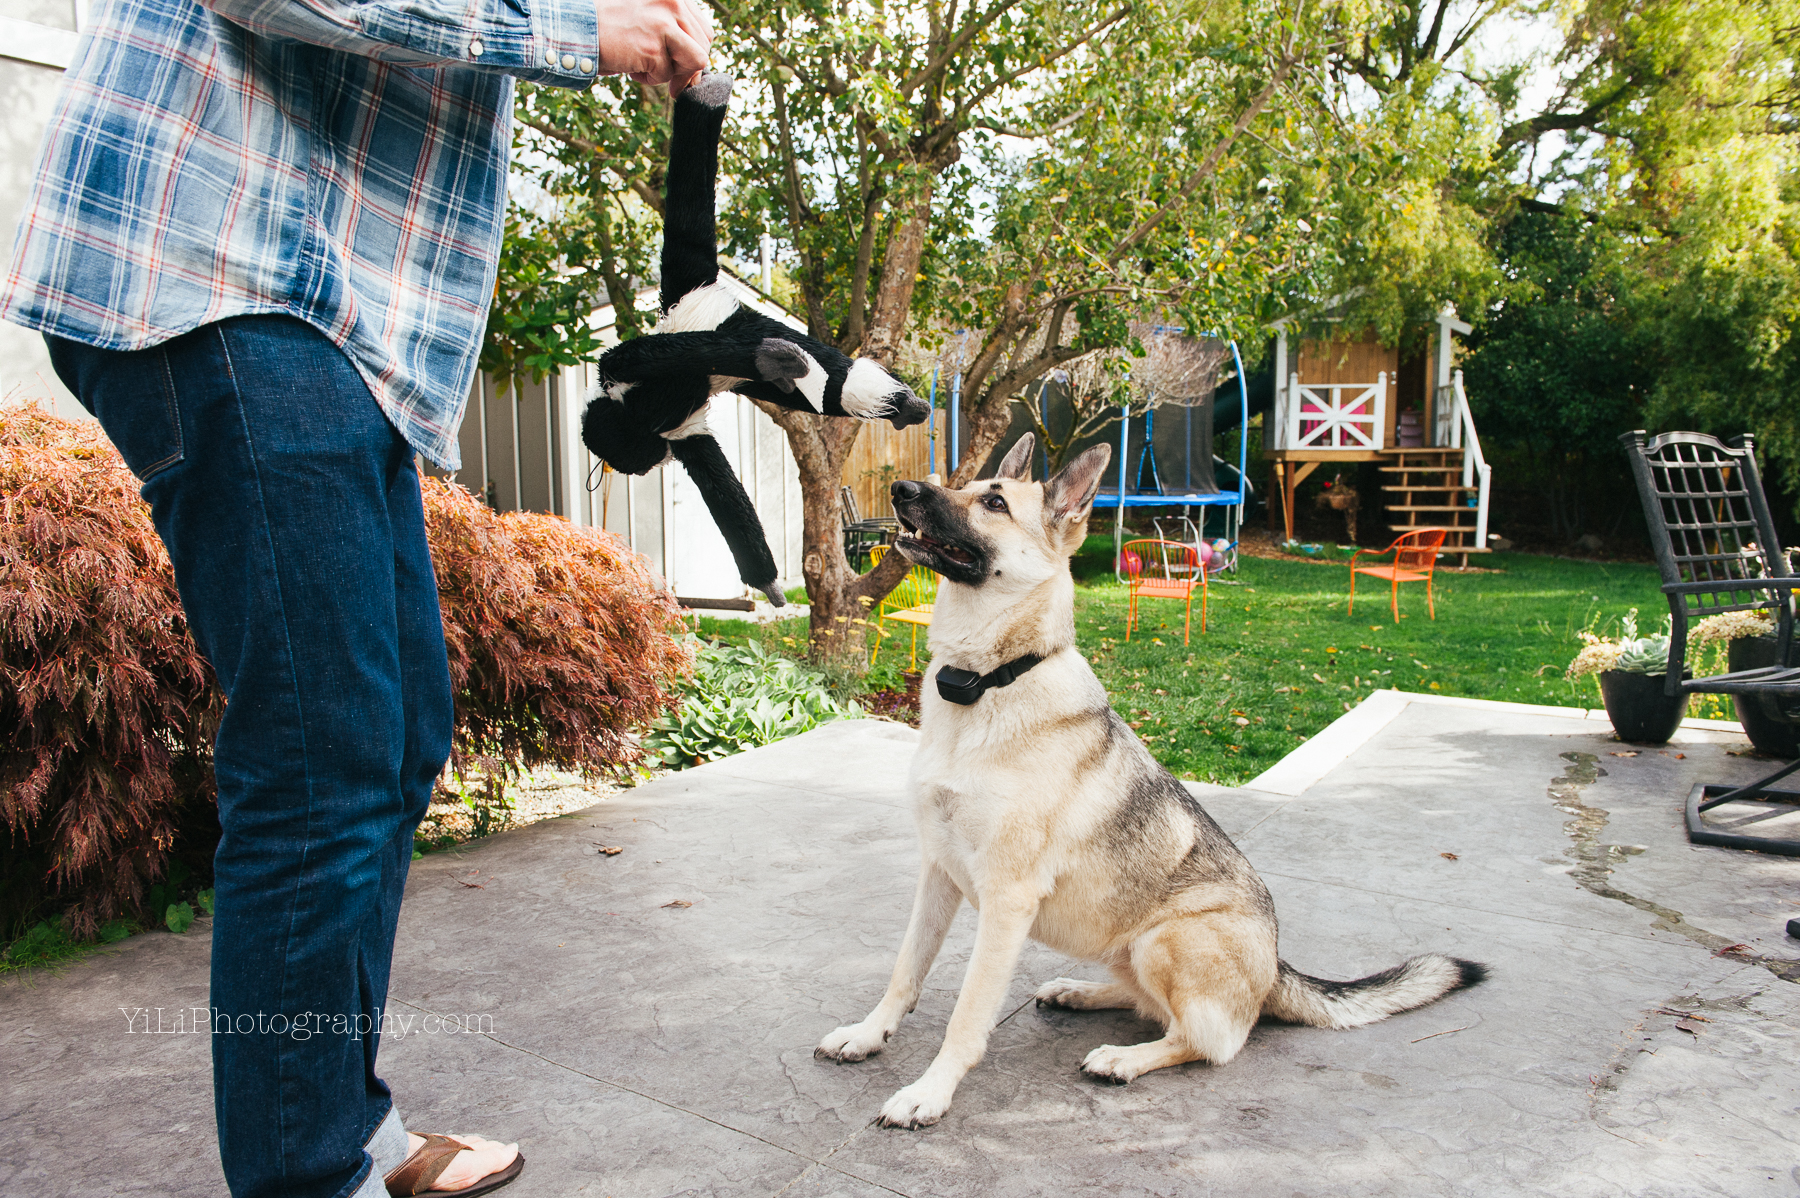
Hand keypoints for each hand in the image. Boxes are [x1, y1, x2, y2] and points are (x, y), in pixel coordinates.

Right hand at [594, 0, 710, 91]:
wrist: (579, 30)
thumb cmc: (612, 27)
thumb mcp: (651, 19)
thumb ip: (676, 33)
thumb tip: (700, 69)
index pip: (703, 29)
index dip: (694, 52)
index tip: (679, 66)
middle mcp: (673, 2)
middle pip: (703, 46)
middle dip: (686, 67)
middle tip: (664, 74)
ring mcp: (664, 23)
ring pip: (695, 60)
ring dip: (671, 72)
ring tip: (645, 66)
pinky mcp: (653, 46)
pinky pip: (667, 74)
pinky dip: (650, 79)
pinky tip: (631, 67)